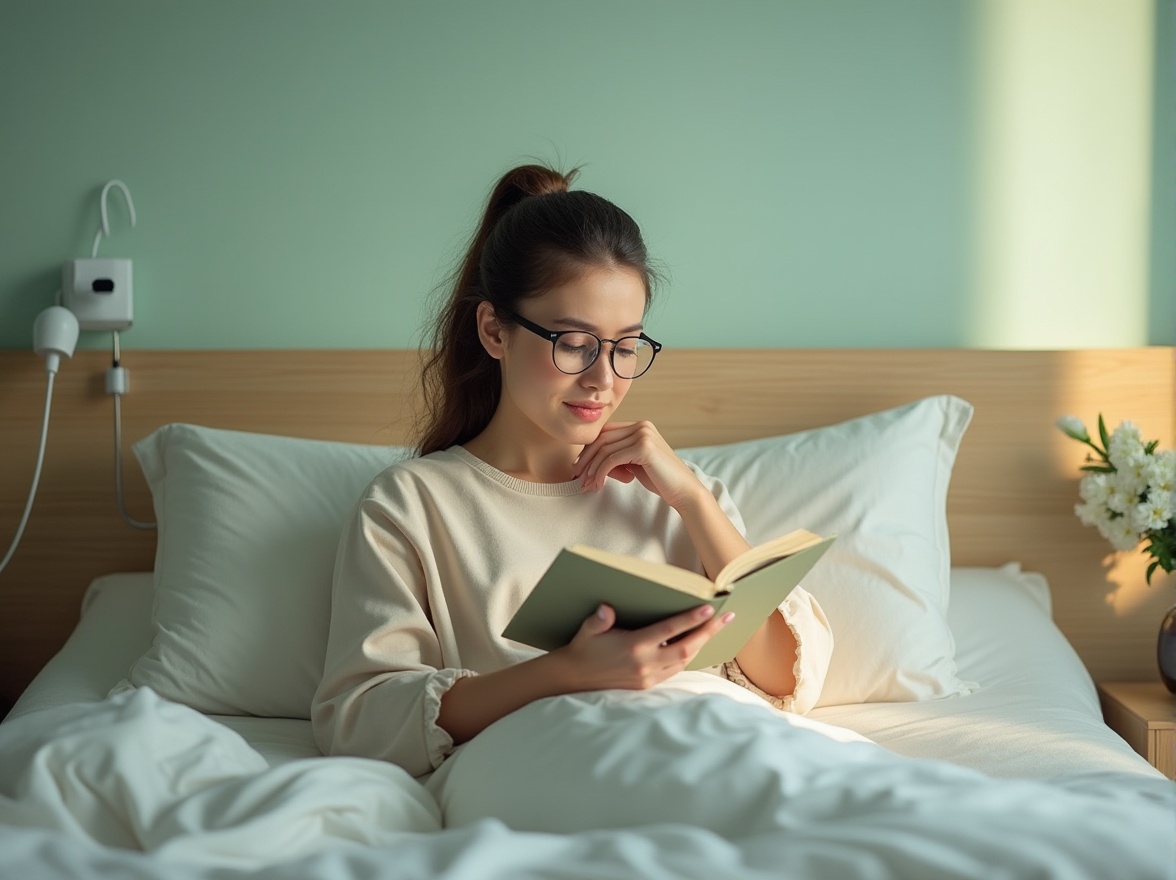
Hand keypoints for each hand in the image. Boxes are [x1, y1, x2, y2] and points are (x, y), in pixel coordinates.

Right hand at [552, 603, 734, 690]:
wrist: (575, 678)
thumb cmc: (584, 648)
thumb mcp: (587, 630)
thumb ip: (598, 620)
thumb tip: (606, 609)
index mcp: (634, 646)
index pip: (669, 631)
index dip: (690, 619)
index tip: (708, 608)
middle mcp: (645, 663)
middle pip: (687, 648)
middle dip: (709, 632)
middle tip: (728, 616)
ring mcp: (648, 677)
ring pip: (684, 660)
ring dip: (702, 644)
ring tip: (717, 627)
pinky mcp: (648, 685)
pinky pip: (675, 670)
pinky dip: (688, 656)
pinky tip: (696, 644)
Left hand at [575, 421, 701, 509]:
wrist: (684, 491)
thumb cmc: (661, 480)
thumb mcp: (635, 464)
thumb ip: (618, 457)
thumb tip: (589, 461)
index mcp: (640, 426)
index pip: (606, 432)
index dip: (589, 449)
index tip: (579, 466)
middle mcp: (642, 426)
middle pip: (602, 438)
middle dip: (586, 459)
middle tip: (577, 476)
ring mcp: (643, 435)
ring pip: (604, 449)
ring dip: (591, 469)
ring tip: (586, 485)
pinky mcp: (643, 447)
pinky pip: (611, 459)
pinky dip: (600, 473)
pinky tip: (598, 484)